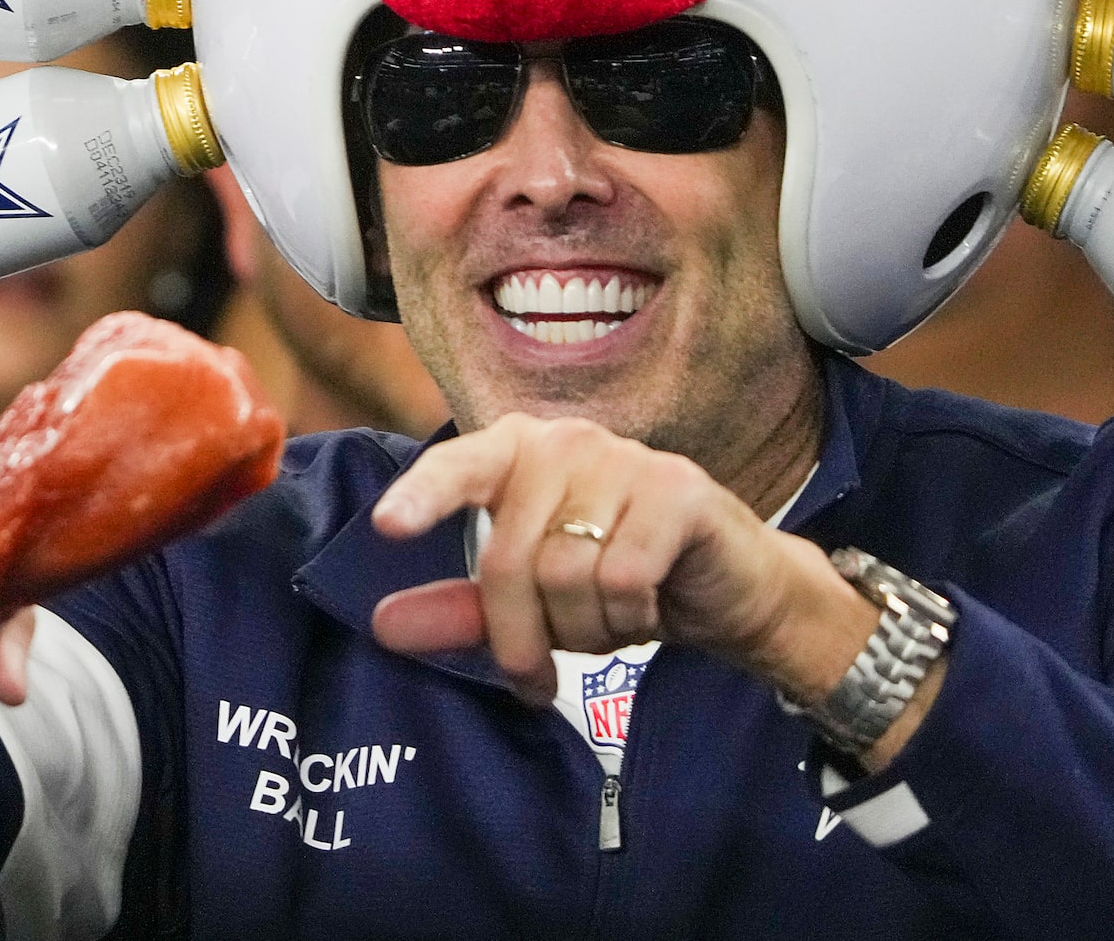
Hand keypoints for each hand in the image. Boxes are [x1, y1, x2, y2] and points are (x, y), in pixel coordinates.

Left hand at [368, 416, 892, 736]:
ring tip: (609, 621)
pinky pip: (624, 579)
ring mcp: (626, 459)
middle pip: (512, 559)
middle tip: (542, 672)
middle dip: (524, 637)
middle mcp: (566, 442)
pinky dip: (630, 617)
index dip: (422, 495)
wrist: (729, 590)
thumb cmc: (618, 585)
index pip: (458, 466)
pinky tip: (648, 608)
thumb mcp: (532, 602)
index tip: (386, 526)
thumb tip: (383, 627)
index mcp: (517, 452)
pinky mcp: (678, 490)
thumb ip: (462, 609)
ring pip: (568, 575)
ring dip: (586, 628)